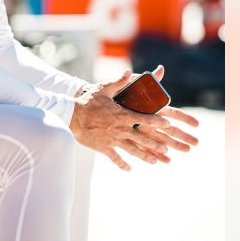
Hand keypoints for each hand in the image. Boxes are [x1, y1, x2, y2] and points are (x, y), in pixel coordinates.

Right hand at [69, 68, 199, 169]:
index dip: (157, 121)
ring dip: (144, 156)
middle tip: (166, 149)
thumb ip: (118, 82)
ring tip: (154, 161)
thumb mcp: (103, 88)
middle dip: (155, 144)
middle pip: (142, 138)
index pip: (144, 118)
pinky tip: (129, 168)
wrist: (71, 115)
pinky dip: (122, 164)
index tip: (168, 124)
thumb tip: (129, 71)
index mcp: (122, 114)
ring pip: (132, 150)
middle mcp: (120, 129)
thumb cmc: (87, 101)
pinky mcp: (103, 148)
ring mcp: (112, 140)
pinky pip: (115, 158)